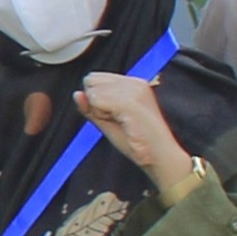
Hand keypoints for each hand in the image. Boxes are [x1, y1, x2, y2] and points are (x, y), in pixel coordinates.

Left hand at [79, 70, 200, 200]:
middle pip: (90, 83)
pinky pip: (97, 102)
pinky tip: (122, 124)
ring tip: (123, 123)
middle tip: (119, 120)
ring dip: (101, 112)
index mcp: (132, 83)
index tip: (116, 115)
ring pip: (93, 93)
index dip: (96, 100)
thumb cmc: (137, 142)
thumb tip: (76, 93)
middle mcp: (134, 81)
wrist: (160, 157)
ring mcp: (134, 90)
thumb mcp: (108, 122)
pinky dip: (103, 116)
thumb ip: (90, 107)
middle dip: (97, 104)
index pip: (94, 78)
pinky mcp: (130, 101)